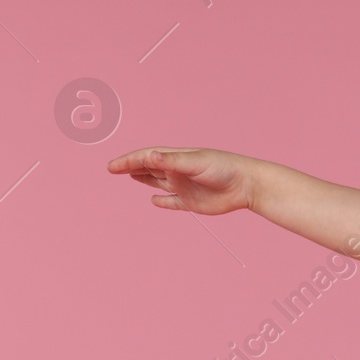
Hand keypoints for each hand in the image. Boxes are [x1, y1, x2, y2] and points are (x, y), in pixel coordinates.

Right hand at [106, 147, 255, 214]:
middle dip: (131, 167)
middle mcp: (178, 172)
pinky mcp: (193, 203)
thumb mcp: (195, 162)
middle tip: (114, 168)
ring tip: (130, 176)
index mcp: (177, 159)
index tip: (111, 166)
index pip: (146, 158)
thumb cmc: (224, 168)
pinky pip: (173, 202)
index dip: (128, 161)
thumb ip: (171, 162)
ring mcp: (185, 187)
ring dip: (144, 179)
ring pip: (159, 183)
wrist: (247, 186)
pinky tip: (154, 201)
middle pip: (149, 168)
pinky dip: (163, 202)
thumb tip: (149, 157)